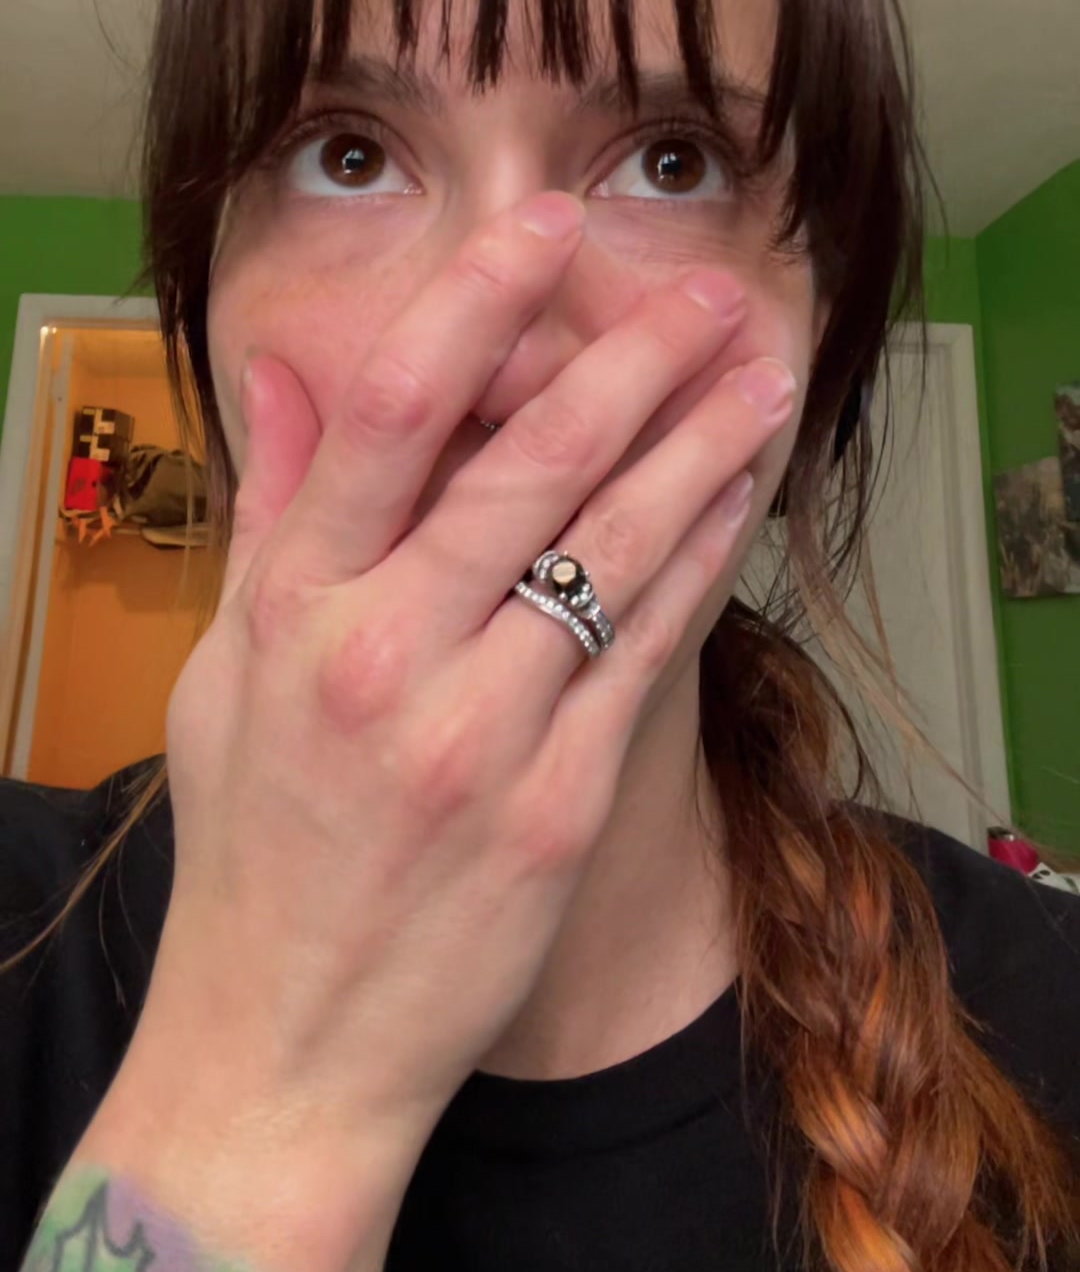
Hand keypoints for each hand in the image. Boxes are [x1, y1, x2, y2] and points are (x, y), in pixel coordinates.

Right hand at [89, 191, 794, 1271]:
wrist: (289, 1043)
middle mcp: (386, 660)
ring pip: (610, 550)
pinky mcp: (557, 806)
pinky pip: (646, 655)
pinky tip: (736, 498)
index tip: (545, 227)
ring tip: (759, 373)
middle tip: (702, 292)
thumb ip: (268, 515)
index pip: (392, 414)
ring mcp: (479, 737)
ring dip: (697, 447)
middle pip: (525, 466)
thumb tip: (283, 374)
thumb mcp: (224, 671)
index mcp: (294, 609)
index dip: (478, 301)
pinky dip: (696, 564)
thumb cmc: (253, 845)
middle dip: (629, 360)